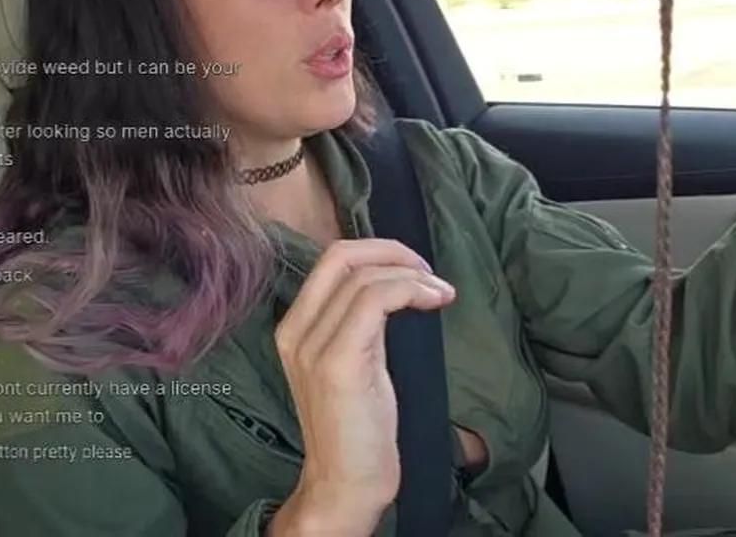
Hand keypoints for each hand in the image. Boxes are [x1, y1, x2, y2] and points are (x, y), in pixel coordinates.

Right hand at [271, 239, 454, 534]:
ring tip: (441, 293)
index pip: (331, 261)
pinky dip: (410, 291)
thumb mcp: (355, 363)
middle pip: (342, 256)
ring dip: (412, 275)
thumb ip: (360, 324)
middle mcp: (295, 331)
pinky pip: (375, 301)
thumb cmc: (357, 429)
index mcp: (294, 329)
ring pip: (364, 277)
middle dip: (394, 251)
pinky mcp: (339, 362)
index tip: (415, 270)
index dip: (378, 251)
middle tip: (429, 273)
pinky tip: (434, 302)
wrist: (345, 484)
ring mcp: (314, 346)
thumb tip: (395, 285)